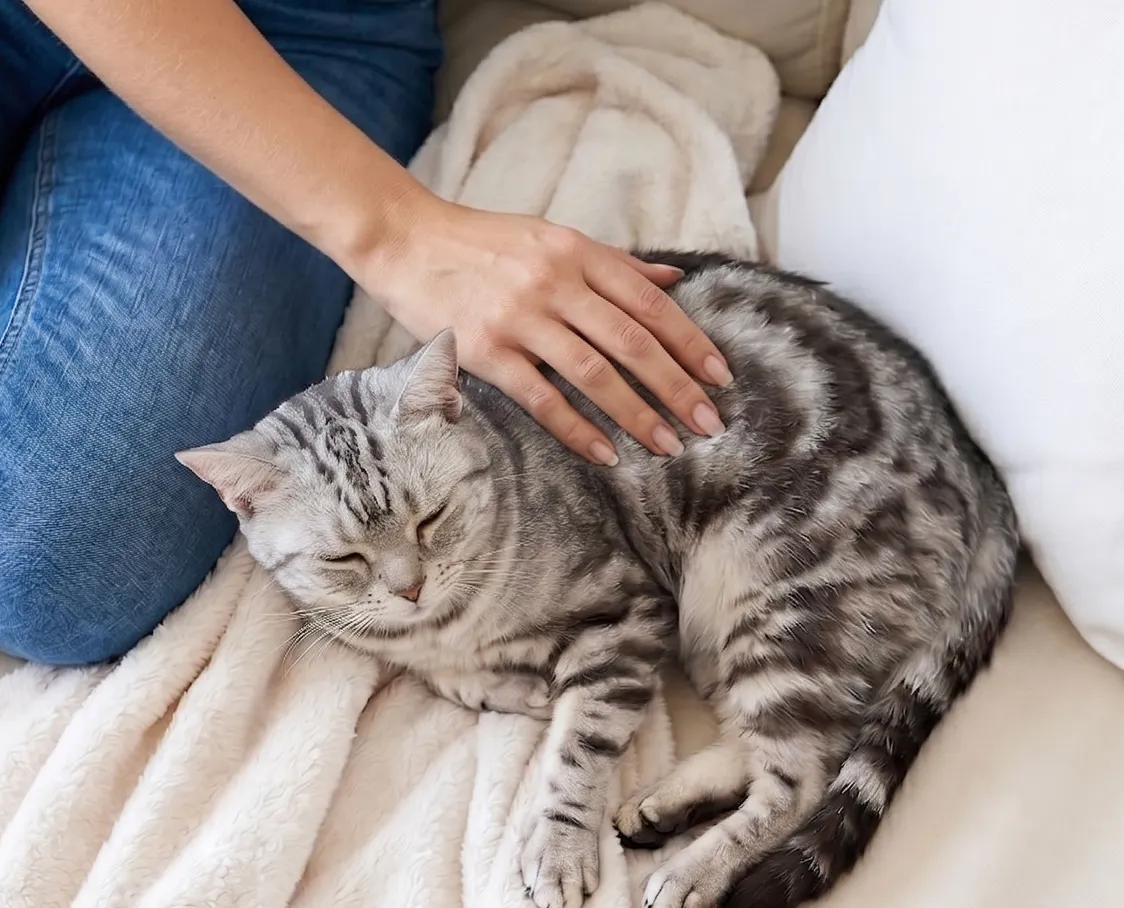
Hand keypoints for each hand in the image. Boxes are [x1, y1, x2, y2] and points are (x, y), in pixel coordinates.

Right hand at [357, 194, 731, 464]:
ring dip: (636, 414)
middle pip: (631, 340)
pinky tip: (606, 453)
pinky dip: (577, 428)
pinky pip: (541, 398)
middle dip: (676, 386)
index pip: (649, 302)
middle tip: (709, 423)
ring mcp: (518, 317)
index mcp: (576, 252)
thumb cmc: (482, 243)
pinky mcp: (485, 350)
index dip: (689, 341)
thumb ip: (614, 263)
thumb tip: (675, 277)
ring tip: (668, 445)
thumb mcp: (552, 238)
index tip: (719, 376)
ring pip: (593, 373)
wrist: (404, 240)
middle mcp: (553, 282)